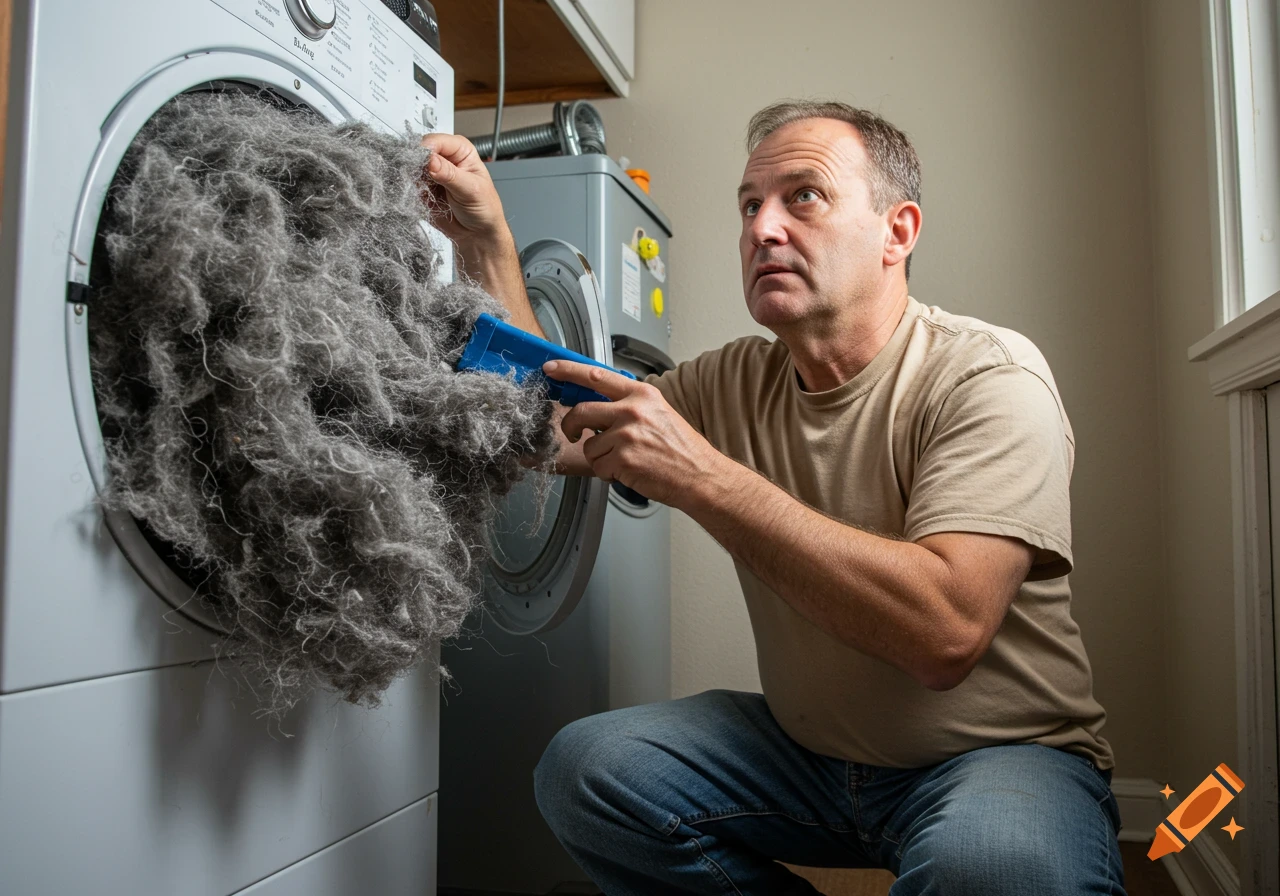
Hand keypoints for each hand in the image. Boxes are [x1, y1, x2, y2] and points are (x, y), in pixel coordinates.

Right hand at [419, 133, 506, 246]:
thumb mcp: (471, 190)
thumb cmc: (484, 208)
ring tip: (423, 191)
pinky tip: (419, 197)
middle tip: (420, 180)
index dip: (426, 150)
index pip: (436, 141)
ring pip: (411, 168)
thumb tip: (430, 160)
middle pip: (419, 152)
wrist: (477, 233)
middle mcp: (444, 158)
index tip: (424, 164)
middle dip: (416, 164)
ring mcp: (431, 173)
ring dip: (411, 179)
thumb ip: (450, 174)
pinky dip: (409, 190)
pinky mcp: (422, 188)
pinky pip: (408, 184)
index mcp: (460, 151)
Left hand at [546, 360, 722, 507]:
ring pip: (588, 445)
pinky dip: (608, 473)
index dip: (568, 370)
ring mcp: (626, 434)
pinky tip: (629, 471)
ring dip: (599, 457)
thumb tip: (596, 407)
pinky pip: (598, 466)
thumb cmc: (681, 448)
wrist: (700, 475)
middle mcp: (632, 409)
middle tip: (575, 434)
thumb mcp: (658, 413)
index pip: (595, 375)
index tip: (551, 369)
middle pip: (581, 411)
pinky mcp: (622, 458)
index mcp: (641, 394)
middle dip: (571, 426)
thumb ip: (627, 405)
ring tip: (623, 460)